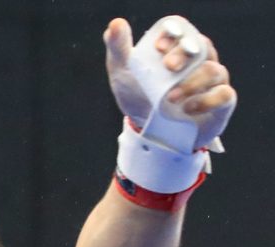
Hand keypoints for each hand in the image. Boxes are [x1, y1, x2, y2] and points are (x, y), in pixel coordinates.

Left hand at [104, 17, 236, 149]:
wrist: (146, 127)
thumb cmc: (137, 93)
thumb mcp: (122, 70)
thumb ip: (118, 47)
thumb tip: (116, 23)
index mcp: (176, 47)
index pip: (183, 31)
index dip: (174, 34)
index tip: (159, 47)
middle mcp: (199, 60)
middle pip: (201, 47)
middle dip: (184, 55)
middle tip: (168, 67)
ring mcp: (212, 80)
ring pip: (214, 70)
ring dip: (193, 82)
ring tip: (171, 97)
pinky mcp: (220, 102)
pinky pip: (225, 95)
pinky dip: (207, 100)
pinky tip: (187, 108)